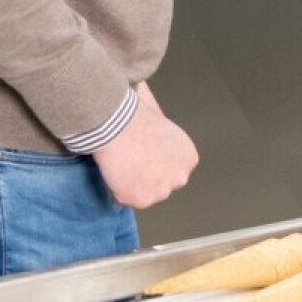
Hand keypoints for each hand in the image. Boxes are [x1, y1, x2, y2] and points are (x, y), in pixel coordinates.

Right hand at [92, 83, 197, 209]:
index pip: (174, 169)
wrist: (119, 123)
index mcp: (189, 157)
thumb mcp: (161, 118)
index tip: (143, 153)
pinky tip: (113, 170)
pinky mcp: (140, 200)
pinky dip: (115, 189)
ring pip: (144, 193)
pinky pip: (124, 198)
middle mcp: (180, 177)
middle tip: (130, 160)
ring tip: (120, 163)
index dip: (156, 163)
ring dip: (132, 184)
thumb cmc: (136, 114)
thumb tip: (151, 101)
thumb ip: (163, 132)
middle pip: (162, 184)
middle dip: (149, 177)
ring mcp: (161, 191)